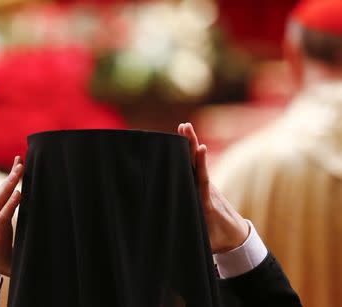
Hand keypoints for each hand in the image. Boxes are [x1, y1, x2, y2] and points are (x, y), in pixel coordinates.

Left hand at [0, 156, 23, 275]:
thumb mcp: (10, 269)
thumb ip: (24, 266)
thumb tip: (45, 269)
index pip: (3, 218)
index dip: (10, 206)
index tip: (19, 193)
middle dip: (9, 184)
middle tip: (19, 169)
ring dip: (9, 178)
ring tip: (19, 162)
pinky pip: (0, 192)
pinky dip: (8, 179)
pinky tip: (16, 166)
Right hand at [178, 123, 248, 253]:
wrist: (235, 237)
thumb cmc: (217, 241)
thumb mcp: (206, 242)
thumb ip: (195, 239)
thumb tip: (178, 242)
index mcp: (207, 202)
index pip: (203, 180)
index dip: (202, 165)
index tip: (201, 149)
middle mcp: (208, 190)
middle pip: (198, 163)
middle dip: (192, 145)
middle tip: (184, 127)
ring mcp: (207, 185)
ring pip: (197, 161)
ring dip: (190, 143)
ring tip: (183, 126)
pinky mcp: (204, 185)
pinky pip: (196, 165)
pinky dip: (190, 152)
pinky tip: (185, 140)